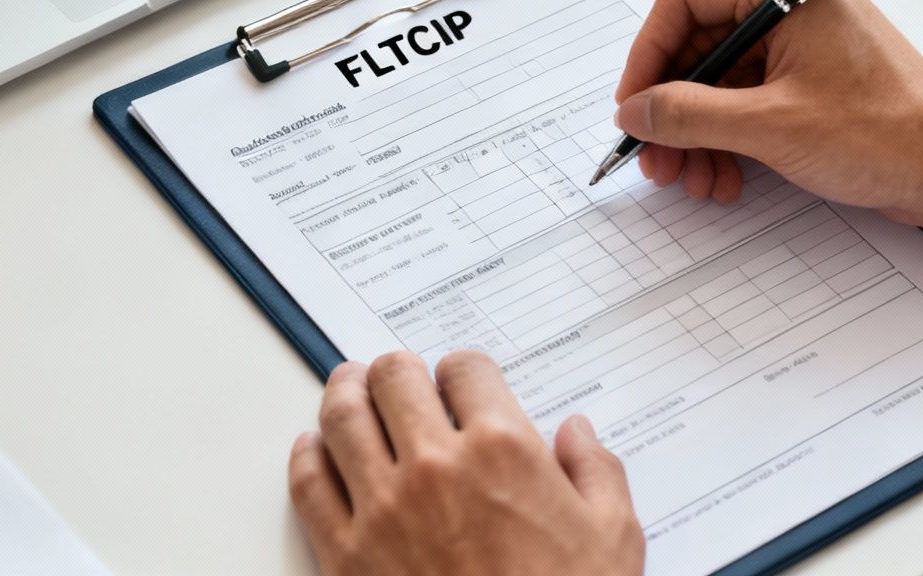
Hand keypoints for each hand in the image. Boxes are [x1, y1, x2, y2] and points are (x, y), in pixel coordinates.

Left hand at [288, 350, 643, 575]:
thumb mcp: (613, 539)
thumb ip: (597, 472)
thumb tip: (578, 434)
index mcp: (504, 450)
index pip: (465, 368)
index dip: (463, 371)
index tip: (461, 383)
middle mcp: (437, 466)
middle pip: (394, 377)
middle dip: (400, 372)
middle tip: (400, 379)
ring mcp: (384, 508)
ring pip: (343, 416)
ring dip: (347, 394)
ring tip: (351, 389)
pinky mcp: (346, 554)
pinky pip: (310, 483)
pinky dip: (308, 456)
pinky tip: (317, 449)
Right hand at [613, 0, 922, 222]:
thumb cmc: (883, 134)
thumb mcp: (769, 126)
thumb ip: (689, 115)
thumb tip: (634, 112)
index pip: (684, 2)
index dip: (647, 58)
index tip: (632, 110)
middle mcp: (792, 7)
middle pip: (699, 47)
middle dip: (672, 110)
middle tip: (657, 162)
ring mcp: (803, 45)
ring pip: (720, 82)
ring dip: (697, 134)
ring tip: (693, 182)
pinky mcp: (813, 82)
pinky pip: (749, 101)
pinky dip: (729, 140)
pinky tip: (725, 179)